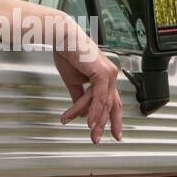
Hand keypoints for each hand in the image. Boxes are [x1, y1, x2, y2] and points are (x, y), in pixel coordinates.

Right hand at [52, 21, 122, 143]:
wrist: (62, 38)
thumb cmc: (68, 53)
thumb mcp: (73, 82)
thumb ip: (80, 98)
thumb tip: (83, 113)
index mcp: (105, 76)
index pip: (112, 101)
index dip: (113, 118)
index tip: (113, 133)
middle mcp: (110, 75)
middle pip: (113, 105)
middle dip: (107, 125)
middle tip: (101, 139)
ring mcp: (109, 73)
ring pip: (104, 103)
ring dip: (96, 121)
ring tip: (91, 134)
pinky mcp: (103, 73)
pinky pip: (100, 97)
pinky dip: (95, 110)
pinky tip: (90, 121)